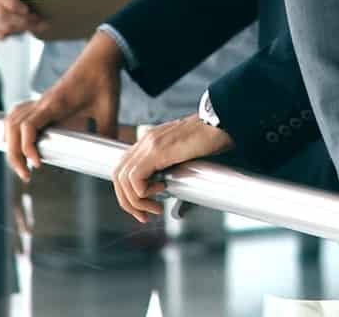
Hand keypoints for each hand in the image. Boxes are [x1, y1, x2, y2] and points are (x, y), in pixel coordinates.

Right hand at [2, 29, 124, 181]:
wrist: (100, 57)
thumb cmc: (104, 79)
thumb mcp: (110, 108)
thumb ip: (108, 131)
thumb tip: (112, 154)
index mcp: (56, 103)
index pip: (28, 125)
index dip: (27, 147)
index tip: (38, 164)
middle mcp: (43, 102)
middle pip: (12, 127)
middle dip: (14, 154)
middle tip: (26, 175)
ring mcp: (40, 101)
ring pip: (10, 120)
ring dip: (10, 144)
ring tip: (21, 165)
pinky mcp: (43, 101)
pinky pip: (17, 114)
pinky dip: (12, 130)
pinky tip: (18, 145)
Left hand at [111, 114, 231, 220]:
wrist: (221, 121)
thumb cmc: (210, 138)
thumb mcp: (186, 158)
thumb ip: (175, 177)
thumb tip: (177, 208)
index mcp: (149, 142)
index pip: (123, 169)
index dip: (127, 193)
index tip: (143, 208)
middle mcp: (145, 142)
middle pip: (117, 175)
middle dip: (127, 201)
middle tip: (144, 215)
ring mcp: (149, 144)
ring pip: (123, 179)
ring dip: (136, 201)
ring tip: (156, 208)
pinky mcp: (156, 150)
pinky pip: (135, 177)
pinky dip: (143, 192)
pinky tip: (163, 190)